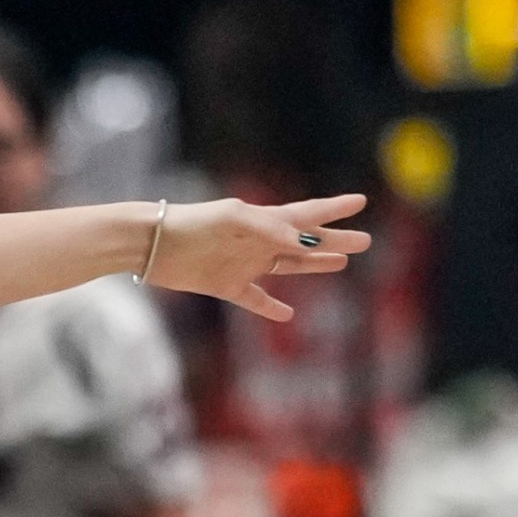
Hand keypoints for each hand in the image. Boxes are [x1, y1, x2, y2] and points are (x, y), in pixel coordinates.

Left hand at [147, 195, 371, 322]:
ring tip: (340, 264)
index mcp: (264, 220)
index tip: (361, 202)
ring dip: (314, 265)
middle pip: (306, 242)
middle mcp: (259, 241)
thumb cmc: (193, 223)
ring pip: (288, 266)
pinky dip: (271, 308)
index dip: (334, 208)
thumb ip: (271, 228)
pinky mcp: (226, 286)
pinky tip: (288, 314)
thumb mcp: (234, 219)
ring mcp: (245, 264)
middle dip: (335, 240)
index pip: (307, 213)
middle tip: (365, 241)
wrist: (153, 244)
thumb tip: (304, 243)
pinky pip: (255, 299)